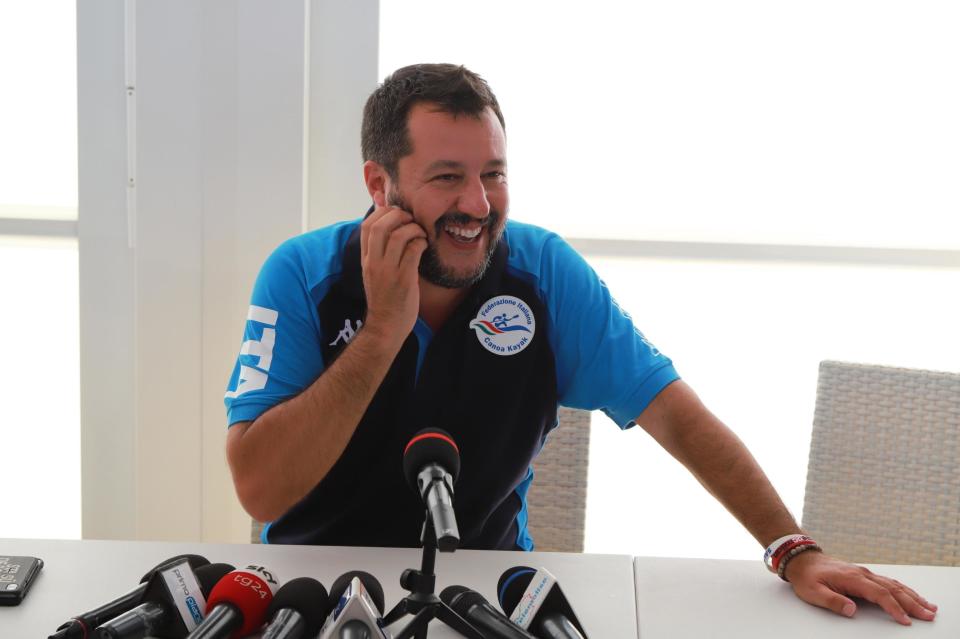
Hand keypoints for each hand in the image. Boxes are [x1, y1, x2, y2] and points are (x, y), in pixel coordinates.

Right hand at [359, 202, 427, 345]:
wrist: (385, 326)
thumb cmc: (385, 298)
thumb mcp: (375, 272)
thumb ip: (380, 251)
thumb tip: (388, 228)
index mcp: (366, 259)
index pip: (368, 225)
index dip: (383, 212)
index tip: (397, 214)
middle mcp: (374, 263)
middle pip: (380, 226)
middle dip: (398, 216)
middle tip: (411, 220)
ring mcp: (388, 271)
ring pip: (398, 236)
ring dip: (414, 228)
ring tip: (420, 234)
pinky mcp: (403, 280)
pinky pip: (413, 251)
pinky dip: (421, 242)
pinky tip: (424, 246)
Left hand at [784, 551, 937, 624]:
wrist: (802, 559)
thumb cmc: (807, 576)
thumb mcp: (814, 592)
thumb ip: (833, 601)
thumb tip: (852, 610)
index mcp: (852, 578)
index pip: (879, 594)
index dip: (893, 608)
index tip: (905, 620)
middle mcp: (862, 574)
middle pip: (893, 589)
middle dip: (912, 603)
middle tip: (929, 614)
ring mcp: (864, 573)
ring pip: (894, 584)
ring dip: (912, 596)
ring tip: (928, 606)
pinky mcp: (864, 575)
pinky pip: (888, 582)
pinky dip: (903, 589)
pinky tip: (912, 595)